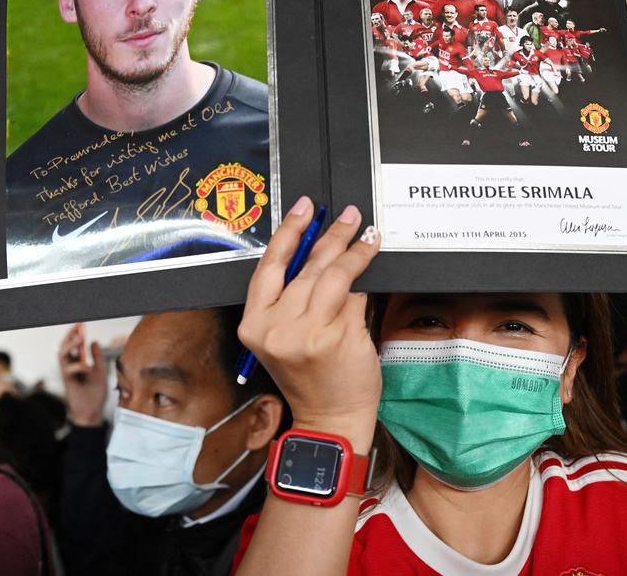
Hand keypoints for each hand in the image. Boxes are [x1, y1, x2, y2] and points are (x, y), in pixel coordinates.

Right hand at [59, 323, 107, 427]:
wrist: (93, 413)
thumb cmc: (96, 394)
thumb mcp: (101, 372)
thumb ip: (98, 357)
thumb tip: (94, 341)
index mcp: (79, 363)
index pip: (74, 346)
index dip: (75, 334)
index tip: (80, 324)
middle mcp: (71, 367)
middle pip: (65, 347)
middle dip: (69, 336)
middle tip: (78, 327)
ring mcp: (68, 374)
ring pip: (62, 355)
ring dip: (70, 345)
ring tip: (81, 338)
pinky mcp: (67, 382)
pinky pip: (68, 369)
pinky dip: (78, 366)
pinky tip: (88, 367)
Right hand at [237, 197, 381, 447]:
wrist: (331, 418)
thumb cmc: (311, 376)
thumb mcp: (287, 336)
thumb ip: (295, 298)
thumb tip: (322, 250)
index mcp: (254, 325)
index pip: (268, 267)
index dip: (288, 232)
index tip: (304, 207)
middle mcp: (275, 328)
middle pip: (304, 267)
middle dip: (330, 236)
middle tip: (348, 216)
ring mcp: (306, 333)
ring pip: (331, 275)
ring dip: (352, 250)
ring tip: (367, 233)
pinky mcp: (337, 337)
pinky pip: (353, 295)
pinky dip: (364, 276)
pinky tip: (372, 260)